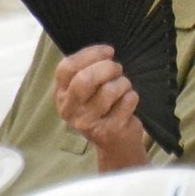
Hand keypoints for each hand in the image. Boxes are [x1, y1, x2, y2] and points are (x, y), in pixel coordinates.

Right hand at [54, 45, 146, 168]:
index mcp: (61, 95)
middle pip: (86, 78)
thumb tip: (106, 51)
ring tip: (123, 88)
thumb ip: (87, 71)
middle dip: (108, 68)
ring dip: (123, 83)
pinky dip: (132, 96)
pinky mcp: (110, 130)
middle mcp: (70, 110)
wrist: (116, 143)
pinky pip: (127, 101)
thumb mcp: (87, 91)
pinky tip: (128, 103)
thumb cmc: (103, 108)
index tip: (109, 51)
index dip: (91, 54)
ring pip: (110, 89)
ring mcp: (88, 123)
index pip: (67, 67)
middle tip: (117, 69)